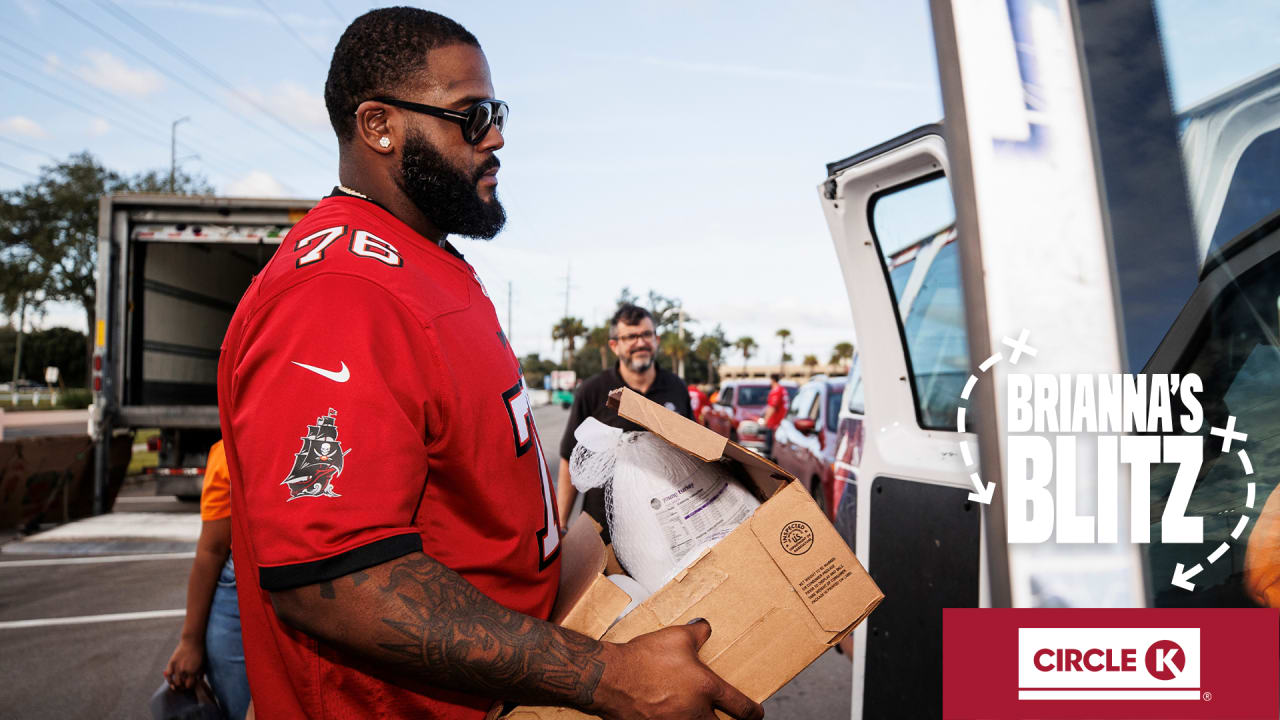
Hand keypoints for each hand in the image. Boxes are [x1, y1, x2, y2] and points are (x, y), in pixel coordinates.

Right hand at [163, 637, 204, 690]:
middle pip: (181, 685)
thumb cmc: (200, 652)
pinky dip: (169, 679)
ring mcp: (177, 667)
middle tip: (184, 685)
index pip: (189, 685)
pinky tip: (171, 681)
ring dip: (177, 684)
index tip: (191, 684)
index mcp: (193, 671)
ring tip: (179, 683)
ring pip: (175, 682)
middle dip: (183, 687)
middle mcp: (184, 670)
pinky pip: (168, 675)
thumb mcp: (203, 663)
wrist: (192, 641)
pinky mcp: (172, 662)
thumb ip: (200, 673)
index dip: (190, 686)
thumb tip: (199, 681)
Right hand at [590, 619, 762, 719]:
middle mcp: (695, 713)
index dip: (753, 713)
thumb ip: (697, 633)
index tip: (756, 714)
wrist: (611, 678)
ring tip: (698, 715)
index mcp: (706, 689)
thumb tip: (706, 627)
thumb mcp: (676, 637)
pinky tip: (669, 715)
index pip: (741, 707)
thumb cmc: (644, 658)